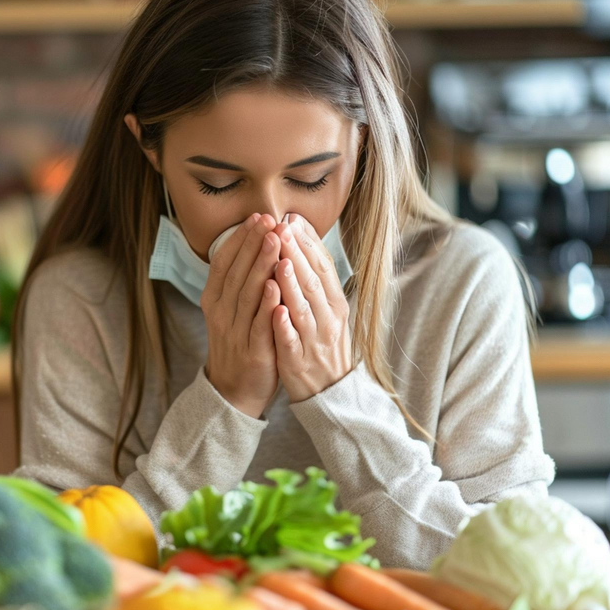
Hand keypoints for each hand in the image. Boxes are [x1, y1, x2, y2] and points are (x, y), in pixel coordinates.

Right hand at [201, 213, 282, 417]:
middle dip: (252, 244)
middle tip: (268, 220)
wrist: (234, 391)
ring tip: (274, 241)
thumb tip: (252, 245)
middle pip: (236, 272)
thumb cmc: (239, 344)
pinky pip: (259, 324)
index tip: (256, 217)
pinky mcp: (252, 351)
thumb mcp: (230, 310)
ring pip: (247, 294)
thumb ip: (238, 282)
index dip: (239, 239)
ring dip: (261, 265)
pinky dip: (266, 304)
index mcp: (215, 300)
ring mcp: (235, 332)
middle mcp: (221, 313)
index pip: (225, 262)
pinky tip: (276, 285)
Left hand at [268, 214, 352, 401]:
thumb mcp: (326, 308)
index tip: (291, 219)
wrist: (329, 390)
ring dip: (291, 285)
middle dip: (296, 255)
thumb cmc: (321, 341)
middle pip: (313, 281)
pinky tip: (275, 311)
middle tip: (280, 229)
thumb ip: (315, 277)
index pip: (323, 266)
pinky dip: (284, 325)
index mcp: (334, 302)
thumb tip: (302, 237)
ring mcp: (314, 339)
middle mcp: (328, 317)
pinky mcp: (299, 360)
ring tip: (279, 262)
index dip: (308, 242)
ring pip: (303, 308)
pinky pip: (292, 340)